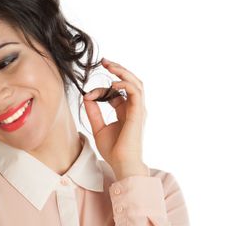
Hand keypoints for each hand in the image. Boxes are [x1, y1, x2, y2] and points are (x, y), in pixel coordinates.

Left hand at [83, 58, 148, 178]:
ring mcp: (139, 110)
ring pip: (136, 83)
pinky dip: (124, 84)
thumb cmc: (113, 150)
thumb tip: (86, 97)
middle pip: (130, 82)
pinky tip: (113, 83)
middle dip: (118, 69)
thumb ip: (93, 112)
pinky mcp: (138, 113)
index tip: (88, 95)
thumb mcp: (98, 127)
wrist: (122, 164)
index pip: (116, 92)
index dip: (102, 90)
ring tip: (109, 65)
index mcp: (126, 112)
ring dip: (122, 72)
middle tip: (104, 61)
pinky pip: (135, 92)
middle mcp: (134, 109)